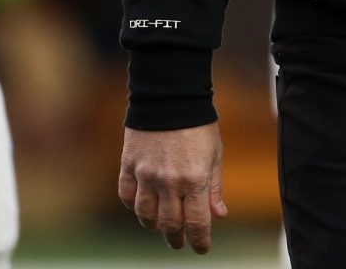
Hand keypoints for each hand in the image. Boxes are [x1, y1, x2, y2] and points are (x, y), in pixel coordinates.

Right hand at [118, 123, 226, 254]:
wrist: (169, 96)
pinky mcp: (129, 165)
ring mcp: (146, 174)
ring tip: (161, 226)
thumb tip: (218, 215)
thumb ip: (215, 187)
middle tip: (179, 242)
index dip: (199, 241)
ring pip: (146, 215)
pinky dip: (133, 206)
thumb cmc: (197, 124)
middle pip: (169, 225)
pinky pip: (126, 196)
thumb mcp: (214, 154)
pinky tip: (142, 206)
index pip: (197, 223)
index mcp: (195, 179)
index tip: (201, 248)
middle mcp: (169, 181)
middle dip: (176, 238)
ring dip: (154, 226)